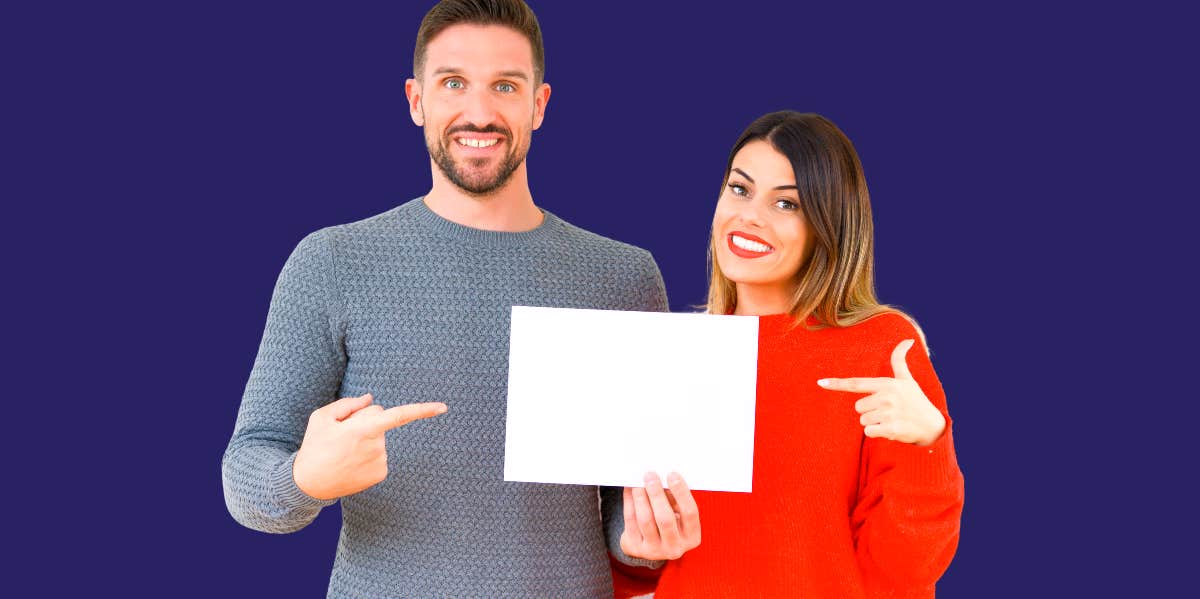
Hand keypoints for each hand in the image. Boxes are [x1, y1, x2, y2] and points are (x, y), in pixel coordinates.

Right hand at [293, 393, 446, 499]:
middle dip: (365, 419)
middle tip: (341, 434)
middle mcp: (375, 446)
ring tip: (344, 450)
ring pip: (379, 436)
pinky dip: (368, 452)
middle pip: (379, 417)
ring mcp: (380, 461)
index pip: (397, 415)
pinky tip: (352, 461)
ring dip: (366, 438)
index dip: (422, 410)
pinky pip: (379, 452)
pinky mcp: (381, 473)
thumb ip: (349, 404)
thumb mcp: (322, 418)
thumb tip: (372, 399)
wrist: (309, 484)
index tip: (443, 407)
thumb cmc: (315, 446)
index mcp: (361, 429)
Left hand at [621, 472, 700, 560]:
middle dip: (657, 494)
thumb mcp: (678, 514)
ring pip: (646, 520)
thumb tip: (662, 476)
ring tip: (638, 482)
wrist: (650, 545)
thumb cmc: (668, 522)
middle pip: (665, 519)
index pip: (690, 513)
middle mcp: (675, 547)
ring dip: (641, 497)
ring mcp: (654, 551)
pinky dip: (629, 502)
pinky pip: (631, 521)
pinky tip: (630, 489)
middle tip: (650, 475)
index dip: (681, 493)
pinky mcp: (635, 547)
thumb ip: (674, 498)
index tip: (672, 474)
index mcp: (691, 537)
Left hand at [818, 339, 945, 445]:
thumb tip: (908, 340)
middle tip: (888, 411)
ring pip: (863, 421)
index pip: (856, 383)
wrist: (932, 426)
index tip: (820, 382)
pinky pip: (869, 432)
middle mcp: (887, 397)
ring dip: (874, 423)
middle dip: (869, 411)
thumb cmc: (916, 400)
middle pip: (858, 407)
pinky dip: (876, 433)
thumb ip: (900, 361)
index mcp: (886, 384)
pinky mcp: (891, 429)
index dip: (837, 383)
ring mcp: (889, 413)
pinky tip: (890, 430)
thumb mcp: (907, 380)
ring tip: (890, 420)